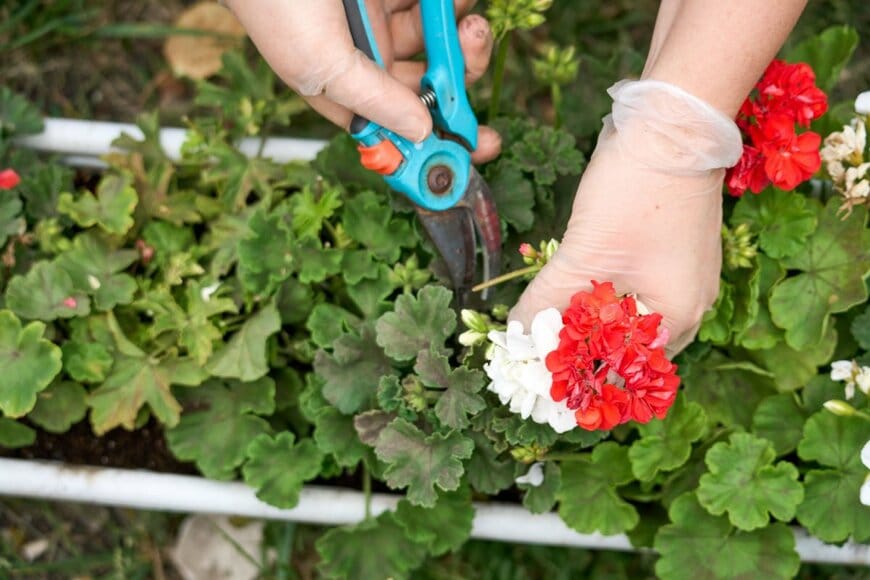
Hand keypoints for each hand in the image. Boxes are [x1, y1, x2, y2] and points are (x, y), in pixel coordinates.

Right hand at [227, 0, 500, 162]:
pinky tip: (458, 2)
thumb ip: (374, 100)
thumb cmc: (273, 4)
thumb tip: (421, 133)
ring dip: (463, 37)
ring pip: (440, 41)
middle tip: (474, 53)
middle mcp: (368, 60)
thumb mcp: (321, 64)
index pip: (399, 129)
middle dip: (461, 77)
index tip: (482, 145)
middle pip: (430, 85)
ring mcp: (382, 20)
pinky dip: (452, 5)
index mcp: (346, 91)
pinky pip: (434, 5)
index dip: (439, 143)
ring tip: (468, 20)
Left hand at [510, 80, 742, 354]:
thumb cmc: (635, 191)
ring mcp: (682, 277)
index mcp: (678, 316)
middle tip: (537, 350)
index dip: (578, 375)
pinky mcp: (669, 254)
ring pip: (626, 316)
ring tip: (546, 326)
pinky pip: (632, 290)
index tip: (538, 374)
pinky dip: (599, 295)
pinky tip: (570, 294)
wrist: (671, 124)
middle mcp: (689, 305)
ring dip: (587, 321)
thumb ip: (547, 300)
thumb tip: (514, 335)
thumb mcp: (583, 253)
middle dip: (581, 349)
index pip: (623, 370)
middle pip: (626, 347)